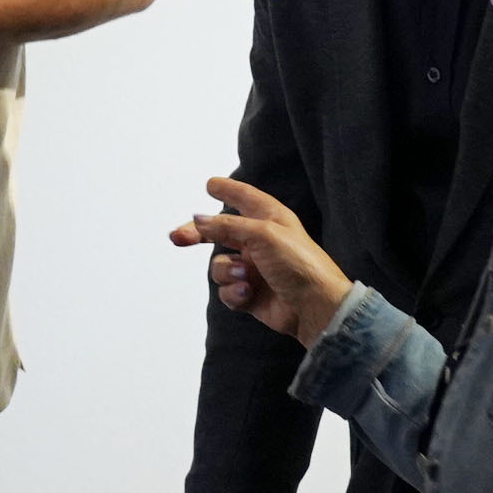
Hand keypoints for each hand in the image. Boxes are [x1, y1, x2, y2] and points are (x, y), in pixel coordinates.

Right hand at [168, 177, 353, 344]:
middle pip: (219, 232)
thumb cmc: (298, 264)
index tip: (210, 184)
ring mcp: (254, 268)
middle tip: (177, 238)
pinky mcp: (250, 294)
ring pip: (219, 265)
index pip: (245, 198)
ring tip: (245, 277)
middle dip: (198, 235)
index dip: (228, 190)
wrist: (314, 307)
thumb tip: (198, 220)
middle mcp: (259, 241)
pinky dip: (234, 292)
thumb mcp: (263, 234)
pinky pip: (226, 290)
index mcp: (269, 219)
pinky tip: (248, 294)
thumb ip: (227, 226)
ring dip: (227, 272)